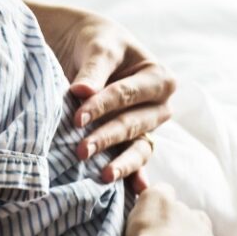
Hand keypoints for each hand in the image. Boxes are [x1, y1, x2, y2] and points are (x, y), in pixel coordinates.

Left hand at [31, 2, 176, 190]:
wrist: (85, 47)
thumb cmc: (96, 43)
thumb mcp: (98, 47)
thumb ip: (93, 70)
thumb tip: (82, 92)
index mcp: (158, 78)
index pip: (128, 95)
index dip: (103, 105)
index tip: (78, 116)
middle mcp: (159, 106)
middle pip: (133, 124)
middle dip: (107, 137)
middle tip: (81, 150)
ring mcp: (147, 128)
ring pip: (138, 148)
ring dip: (121, 163)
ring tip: (103, 176)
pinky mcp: (133, 144)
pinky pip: (136, 162)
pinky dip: (134, 177)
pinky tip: (134, 192)